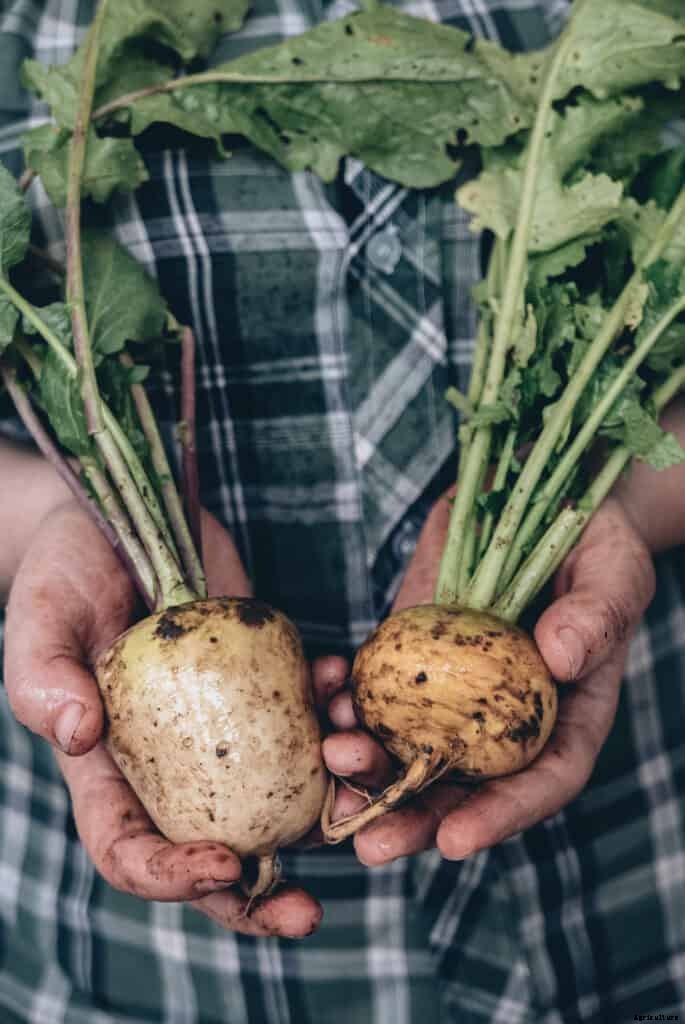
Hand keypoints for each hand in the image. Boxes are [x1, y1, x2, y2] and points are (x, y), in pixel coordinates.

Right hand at [4, 500, 334, 936]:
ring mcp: (225, 723)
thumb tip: (80, 736)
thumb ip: (44, 679)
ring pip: (281, 789)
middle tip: (309, 911)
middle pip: (217, 847)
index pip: (132, 849)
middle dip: (262, 891)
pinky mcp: (264, 679)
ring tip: (357, 762)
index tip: (224, 862)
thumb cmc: (64, 573)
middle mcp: (172, 762)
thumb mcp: (40, 620)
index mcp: (110, 769)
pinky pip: (307, 714)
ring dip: (327, 791)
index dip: (174, 875)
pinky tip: (339, 681)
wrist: (119, 519)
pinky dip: (332, 708)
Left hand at [322, 493, 654, 863]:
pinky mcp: (409, 655)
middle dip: (413, 817)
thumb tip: (564, 658)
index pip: (541, 782)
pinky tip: (326, 696)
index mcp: (566, 714)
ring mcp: (451, 689)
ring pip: (406, 747)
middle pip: (462, 786)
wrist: (539, 502)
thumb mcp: (614, 571)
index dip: (499, 817)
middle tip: (368, 843)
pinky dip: (346, 699)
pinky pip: (373, 689)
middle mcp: (504, 716)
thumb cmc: (594, 543)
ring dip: (366, 766)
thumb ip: (597, 615)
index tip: (454, 840)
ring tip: (333, 763)